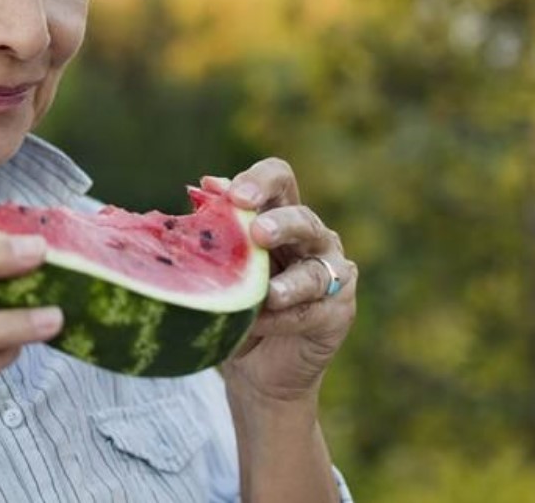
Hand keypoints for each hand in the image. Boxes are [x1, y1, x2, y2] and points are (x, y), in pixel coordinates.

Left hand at [204, 159, 356, 404]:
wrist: (254, 365)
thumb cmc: (235, 302)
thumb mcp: (221, 264)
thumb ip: (219, 226)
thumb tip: (208, 185)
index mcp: (280, 214)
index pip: (280, 180)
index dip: (261, 180)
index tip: (234, 195)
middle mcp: (312, 238)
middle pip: (304, 220)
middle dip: (282, 224)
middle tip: (258, 233)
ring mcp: (330, 275)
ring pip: (316, 270)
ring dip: (291, 282)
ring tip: (270, 293)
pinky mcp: (338, 312)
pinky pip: (312, 312)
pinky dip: (284, 319)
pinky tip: (260, 323)